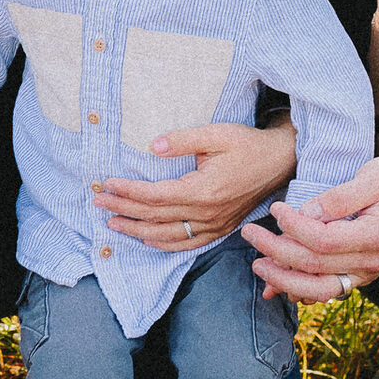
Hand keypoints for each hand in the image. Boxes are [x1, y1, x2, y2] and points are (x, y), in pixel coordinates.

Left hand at [92, 120, 298, 251]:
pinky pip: (186, 244)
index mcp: (204, 190)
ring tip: (112, 222)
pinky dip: (162, 244)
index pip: (155, 196)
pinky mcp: (220, 229)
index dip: (128, 191)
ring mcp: (214, 225)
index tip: (106, 184)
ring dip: (136, 230)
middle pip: (155, 216)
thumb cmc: (248, 144)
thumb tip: (153, 147)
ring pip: (167, 235)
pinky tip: (146, 239)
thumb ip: (183, 140)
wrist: (280, 162)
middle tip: (97, 201)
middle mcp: (207, 214)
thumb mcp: (217, 134)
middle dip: (123, 208)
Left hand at [241, 155, 378, 302]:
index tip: (276, 208)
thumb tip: (306, 213)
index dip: (293, 227)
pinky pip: (329, 290)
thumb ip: (341, 197)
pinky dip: (302, 292)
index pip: (323, 240)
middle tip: (249, 235)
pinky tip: (278, 288)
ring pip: (320, 289)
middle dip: (276, 253)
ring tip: (258, 266)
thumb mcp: (376, 175)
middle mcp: (374, 261)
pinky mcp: (363, 274)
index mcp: (377, 235)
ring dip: (285, 281)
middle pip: (315, 267)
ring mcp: (369, 272)